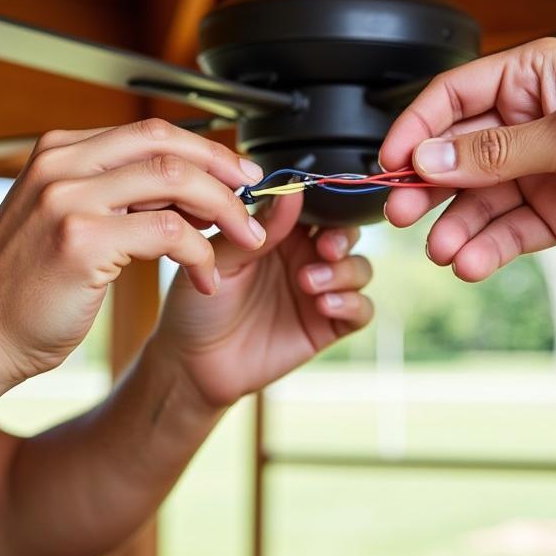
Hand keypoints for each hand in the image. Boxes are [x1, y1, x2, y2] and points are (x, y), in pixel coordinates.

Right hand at [0, 120, 266, 385]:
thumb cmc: (23, 290)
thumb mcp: (66, 223)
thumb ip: (116, 198)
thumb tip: (188, 192)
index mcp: (59, 154)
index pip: (148, 131)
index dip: (203, 149)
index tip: (237, 172)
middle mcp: (61, 165)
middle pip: (166, 143)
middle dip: (222, 167)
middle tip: (254, 193)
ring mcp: (67, 198)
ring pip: (174, 180)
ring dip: (224, 209)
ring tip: (246, 237)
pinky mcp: (80, 240)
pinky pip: (168, 233)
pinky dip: (201, 253)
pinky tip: (207, 277)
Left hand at [153, 193, 373, 408]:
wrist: (193, 363)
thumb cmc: (199, 304)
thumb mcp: (222, 258)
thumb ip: (260, 228)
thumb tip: (292, 192)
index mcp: (281, 233)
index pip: (318, 206)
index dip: (327, 203)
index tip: (318, 207)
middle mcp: (305, 257)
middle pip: (348, 233)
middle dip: (344, 236)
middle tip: (326, 247)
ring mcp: (319, 291)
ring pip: (360, 268)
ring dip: (344, 270)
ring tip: (308, 282)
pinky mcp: (327, 326)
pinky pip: (361, 310)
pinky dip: (352, 303)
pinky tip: (323, 305)